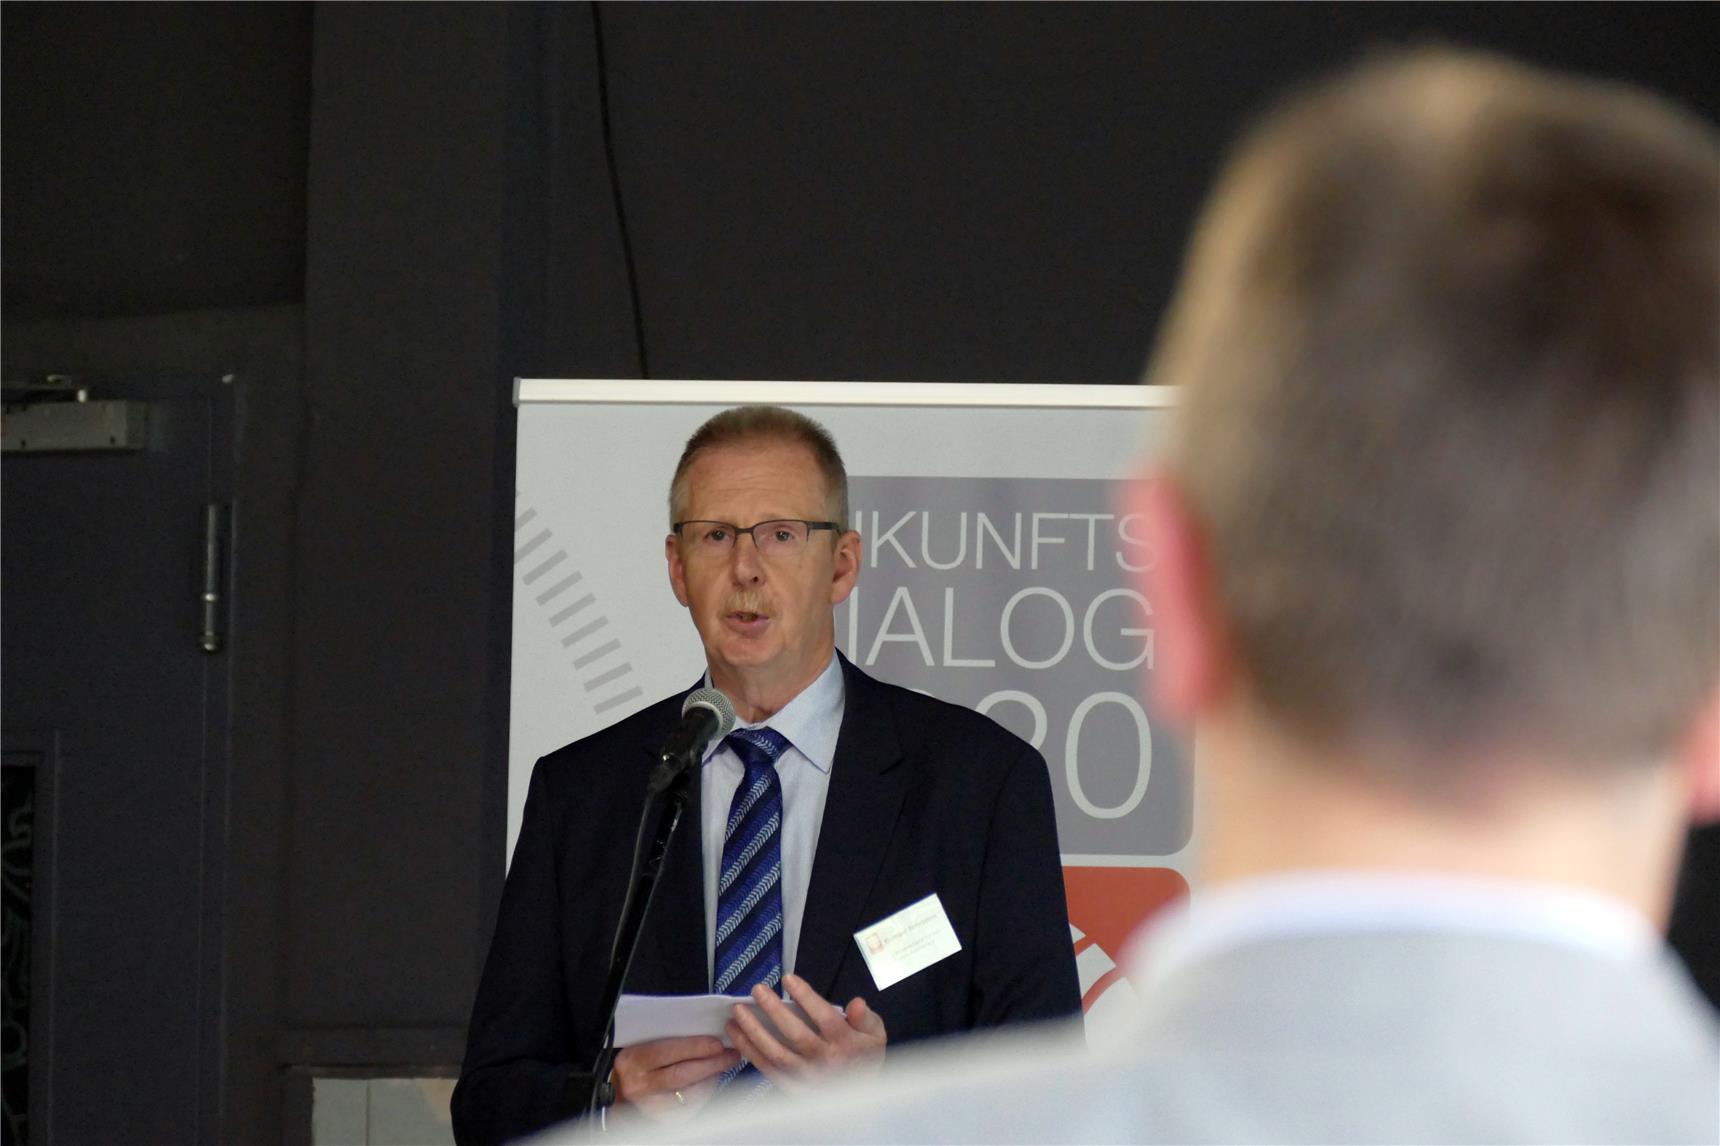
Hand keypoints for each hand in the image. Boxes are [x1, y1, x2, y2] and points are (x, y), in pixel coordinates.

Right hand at [610, 1036, 740, 1121]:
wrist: (622, 1093)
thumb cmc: (637, 1063)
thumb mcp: (642, 1044)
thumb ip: (665, 1037)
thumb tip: (702, 1028)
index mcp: (631, 1060)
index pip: (666, 1052)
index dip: (695, 1048)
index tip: (717, 1043)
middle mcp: (637, 1085)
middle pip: (681, 1075)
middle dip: (711, 1063)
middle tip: (731, 1054)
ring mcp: (648, 1106)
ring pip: (688, 1092)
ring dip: (712, 1077)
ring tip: (725, 1063)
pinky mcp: (660, 1119)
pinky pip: (690, 1107)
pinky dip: (704, 1092)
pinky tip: (712, 1080)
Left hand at [724, 973, 887, 1091]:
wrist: (860, 1098)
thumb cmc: (864, 1058)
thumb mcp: (875, 1034)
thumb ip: (867, 1017)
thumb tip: (857, 1003)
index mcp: (845, 1044)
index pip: (824, 1017)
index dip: (805, 997)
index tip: (788, 978)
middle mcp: (824, 1061)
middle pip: (796, 1035)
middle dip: (774, 1010)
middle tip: (757, 989)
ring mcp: (806, 1077)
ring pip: (776, 1054)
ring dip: (753, 1032)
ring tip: (737, 1012)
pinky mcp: (791, 1088)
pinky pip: (767, 1069)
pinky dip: (750, 1052)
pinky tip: (737, 1035)